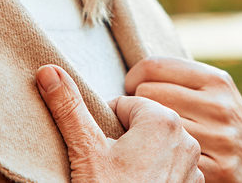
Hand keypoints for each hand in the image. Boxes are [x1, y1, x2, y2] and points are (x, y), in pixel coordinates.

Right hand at [37, 64, 202, 182]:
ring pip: (157, 147)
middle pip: (143, 124)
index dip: (105, 125)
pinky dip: (155, 176)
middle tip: (109, 167)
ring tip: (123, 180)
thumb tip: (48, 69)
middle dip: (124, 140)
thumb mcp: (84, 149)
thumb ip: (69, 106)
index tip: (99, 149)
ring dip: (140, 157)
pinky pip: (170, 169)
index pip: (125, 105)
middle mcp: (186, 138)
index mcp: (162, 119)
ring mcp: (193, 166)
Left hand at [125, 56, 241, 182]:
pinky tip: (164, 156)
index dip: (133, 78)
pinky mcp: (217, 169)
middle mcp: (219, 106)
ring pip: (155, 126)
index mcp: (216, 80)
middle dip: (138, 105)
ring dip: (145, 132)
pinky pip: (170, 155)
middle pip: (148, 94)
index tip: (132, 90)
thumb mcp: (218, 94)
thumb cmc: (228, 126)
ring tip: (150, 135)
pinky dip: (161, 156)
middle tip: (141, 115)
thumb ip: (185, 79)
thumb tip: (139, 70)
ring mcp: (220, 139)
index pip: (154, 66)